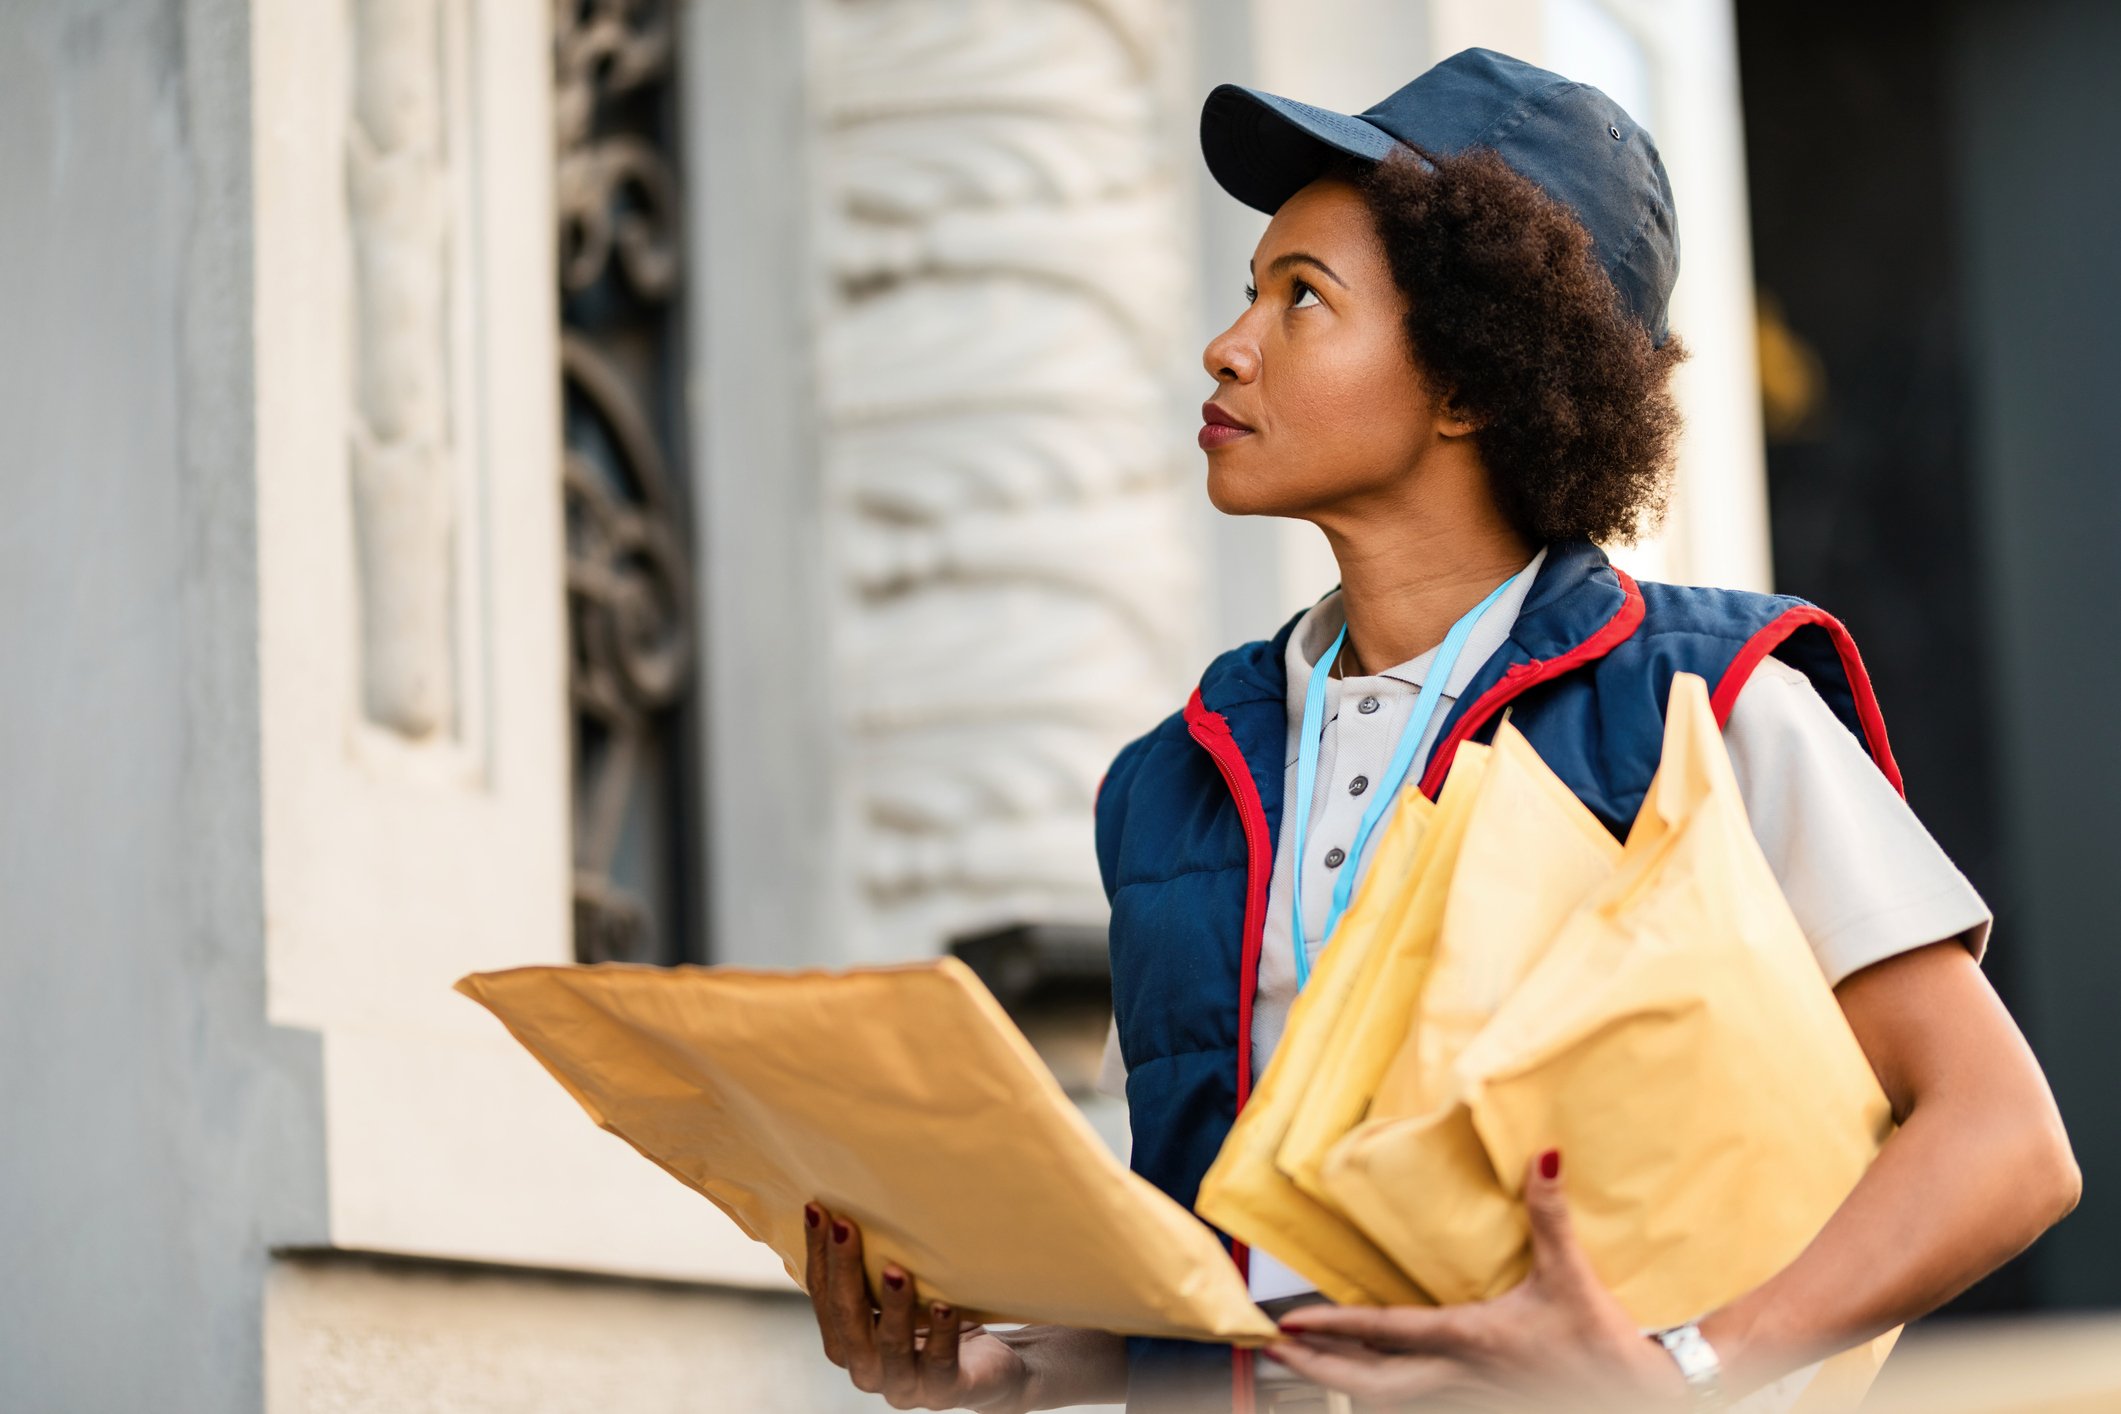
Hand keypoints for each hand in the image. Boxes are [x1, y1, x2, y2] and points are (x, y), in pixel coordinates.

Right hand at [803, 1201, 1033, 1412]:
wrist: (989, 1367)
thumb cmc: (933, 1319)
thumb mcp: (897, 1293)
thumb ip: (872, 1267)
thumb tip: (847, 1199)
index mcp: (845, 1343)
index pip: (822, 1296)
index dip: (818, 1254)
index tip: (817, 1208)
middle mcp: (867, 1368)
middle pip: (848, 1320)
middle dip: (845, 1271)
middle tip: (846, 1227)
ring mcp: (904, 1386)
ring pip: (891, 1347)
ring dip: (893, 1308)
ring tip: (897, 1271)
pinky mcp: (944, 1393)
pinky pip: (940, 1365)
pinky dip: (941, 1335)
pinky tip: (944, 1307)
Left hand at [1266, 1151, 1690, 1409]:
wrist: (1652, 1395)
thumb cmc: (1608, 1344)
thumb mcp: (1573, 1276)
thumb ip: (1551, 1214)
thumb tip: (1543, 1155)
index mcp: (1472, 1339)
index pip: (1387, 1332)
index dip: (1334, 1328)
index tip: (1289, 1324)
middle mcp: (1464, 1374)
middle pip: (1373, 1385)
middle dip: (1321, 1370)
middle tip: (1279, 1353)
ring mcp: (1477, 1394)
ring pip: (1396, 1400)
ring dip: (1351, 1385)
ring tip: (1314, 1367)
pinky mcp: (1493, 1399)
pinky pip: (1427, 1401)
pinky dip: (1393, 1394)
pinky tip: (1381, 1384)